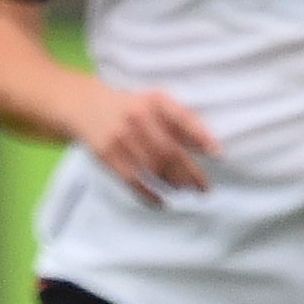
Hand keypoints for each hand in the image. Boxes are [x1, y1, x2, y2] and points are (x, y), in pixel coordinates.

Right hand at [80, 83, 218, 203]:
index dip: (200, 136)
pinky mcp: (107, 155)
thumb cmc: (132, 107)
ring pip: (153, 167)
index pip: (182, 119)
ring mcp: (120, 138)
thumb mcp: (155, 103)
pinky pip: (131, 180)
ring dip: (173, 182)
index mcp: (153, 101)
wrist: (87, 106)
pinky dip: (148, 193)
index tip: (217, 153)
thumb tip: (206, 147)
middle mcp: (137, 118)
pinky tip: (162, 201)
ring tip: (186, 191)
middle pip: (169, 151)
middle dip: (189, 171)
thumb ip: (180, 121)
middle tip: (204, 188)